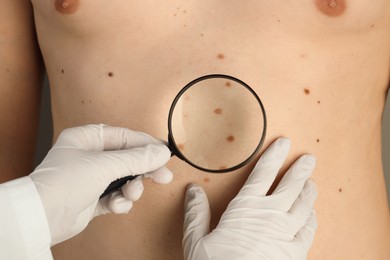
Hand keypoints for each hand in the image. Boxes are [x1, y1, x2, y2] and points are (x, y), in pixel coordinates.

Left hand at [30, 124, 171, 244]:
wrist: (41, 218)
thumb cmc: (64, 183)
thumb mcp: (105, 165)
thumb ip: (137, 159)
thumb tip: (162, 152)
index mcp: (87, 138)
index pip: (125, 137)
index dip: (146, 144)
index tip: (164, 153)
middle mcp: (90, 156)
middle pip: (128, 158)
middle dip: (144, 170)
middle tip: (163, 176)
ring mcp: (92, 178)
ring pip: (125, 179)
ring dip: (132, 188)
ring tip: (132, 194)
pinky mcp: (93, 198)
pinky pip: (116, 196)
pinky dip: (120, 202)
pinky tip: (116, 205)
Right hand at [183, 138, 317, 259]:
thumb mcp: (196, 240)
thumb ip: (196, 213)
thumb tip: (193, 190)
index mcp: (246, 208)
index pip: (263, 173)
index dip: (274, 155)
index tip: (284, 143)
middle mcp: (270, 216)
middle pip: (291, 185)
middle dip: (301, 169)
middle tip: (309, 159)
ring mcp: (286, 234)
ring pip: (304, 206)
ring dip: (308, 192)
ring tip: (311, 183)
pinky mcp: (296, 253)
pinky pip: (309, 230)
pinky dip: (312, 219)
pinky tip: (311, 214)